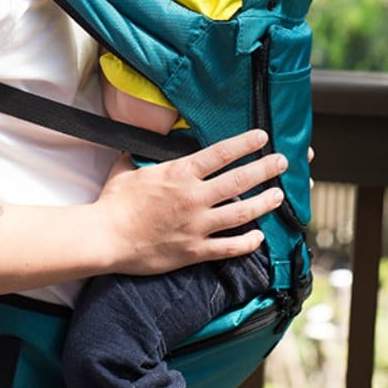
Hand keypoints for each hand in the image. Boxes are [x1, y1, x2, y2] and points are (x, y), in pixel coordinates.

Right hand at [98, 129, 285, 275]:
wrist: (106, 237)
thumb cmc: (114, 202)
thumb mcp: (128, 167)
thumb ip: (145, 154)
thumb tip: (147, 141)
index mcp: (179, 173)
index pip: (221, 153)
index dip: (245, 143)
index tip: (262, 137)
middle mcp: (194, 197)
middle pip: (240, 180)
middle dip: (265, 169)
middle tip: (282, 163)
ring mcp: (197, 225)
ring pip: (242, 213)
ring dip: (264, 203)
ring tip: (279, 196)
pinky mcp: (194, 250)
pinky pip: (229, 247)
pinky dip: (247, 243)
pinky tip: (259, 237)